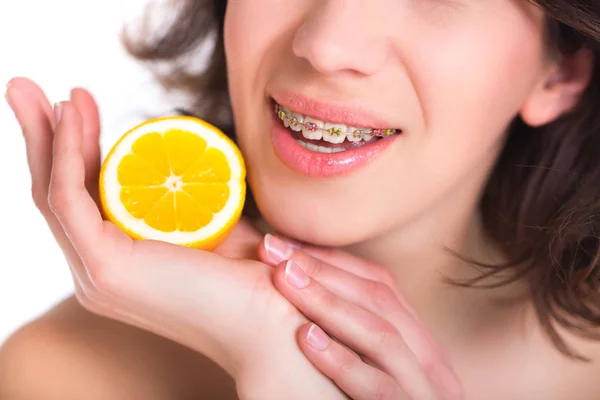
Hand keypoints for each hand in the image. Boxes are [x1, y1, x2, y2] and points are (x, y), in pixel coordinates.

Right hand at [5, 78, 347, 398]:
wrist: (270, 319)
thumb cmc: (248, 278)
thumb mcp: (212, 223)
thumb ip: (189, 196)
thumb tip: (184, 153)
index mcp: (117, 265)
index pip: (82, 201)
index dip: (74, 149)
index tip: (79, 105)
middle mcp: (96, 272)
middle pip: (55, 194)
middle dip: (41, 137)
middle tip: (28, 90)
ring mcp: (96, 273)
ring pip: (52, 193)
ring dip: (44, 135)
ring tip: (34, 89)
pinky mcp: (104, 267)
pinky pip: (70, 198)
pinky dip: (66, 152)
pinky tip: (72, 115)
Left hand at [259, 236, 463, 399]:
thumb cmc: (364, 398)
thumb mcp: (364, 360)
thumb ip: (350, 327)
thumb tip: (304, 272)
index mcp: (414, 338)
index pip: (377, 282)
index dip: (330, 258)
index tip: (283, 243)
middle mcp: (427, 358)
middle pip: (378, 297)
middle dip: (322, 270)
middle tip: (273, 249)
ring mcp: (422, 389)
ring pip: (380, 333)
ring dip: (328, 303)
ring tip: (284, 280)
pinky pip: (377, 385)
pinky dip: (342, 358)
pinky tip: (305, 335)